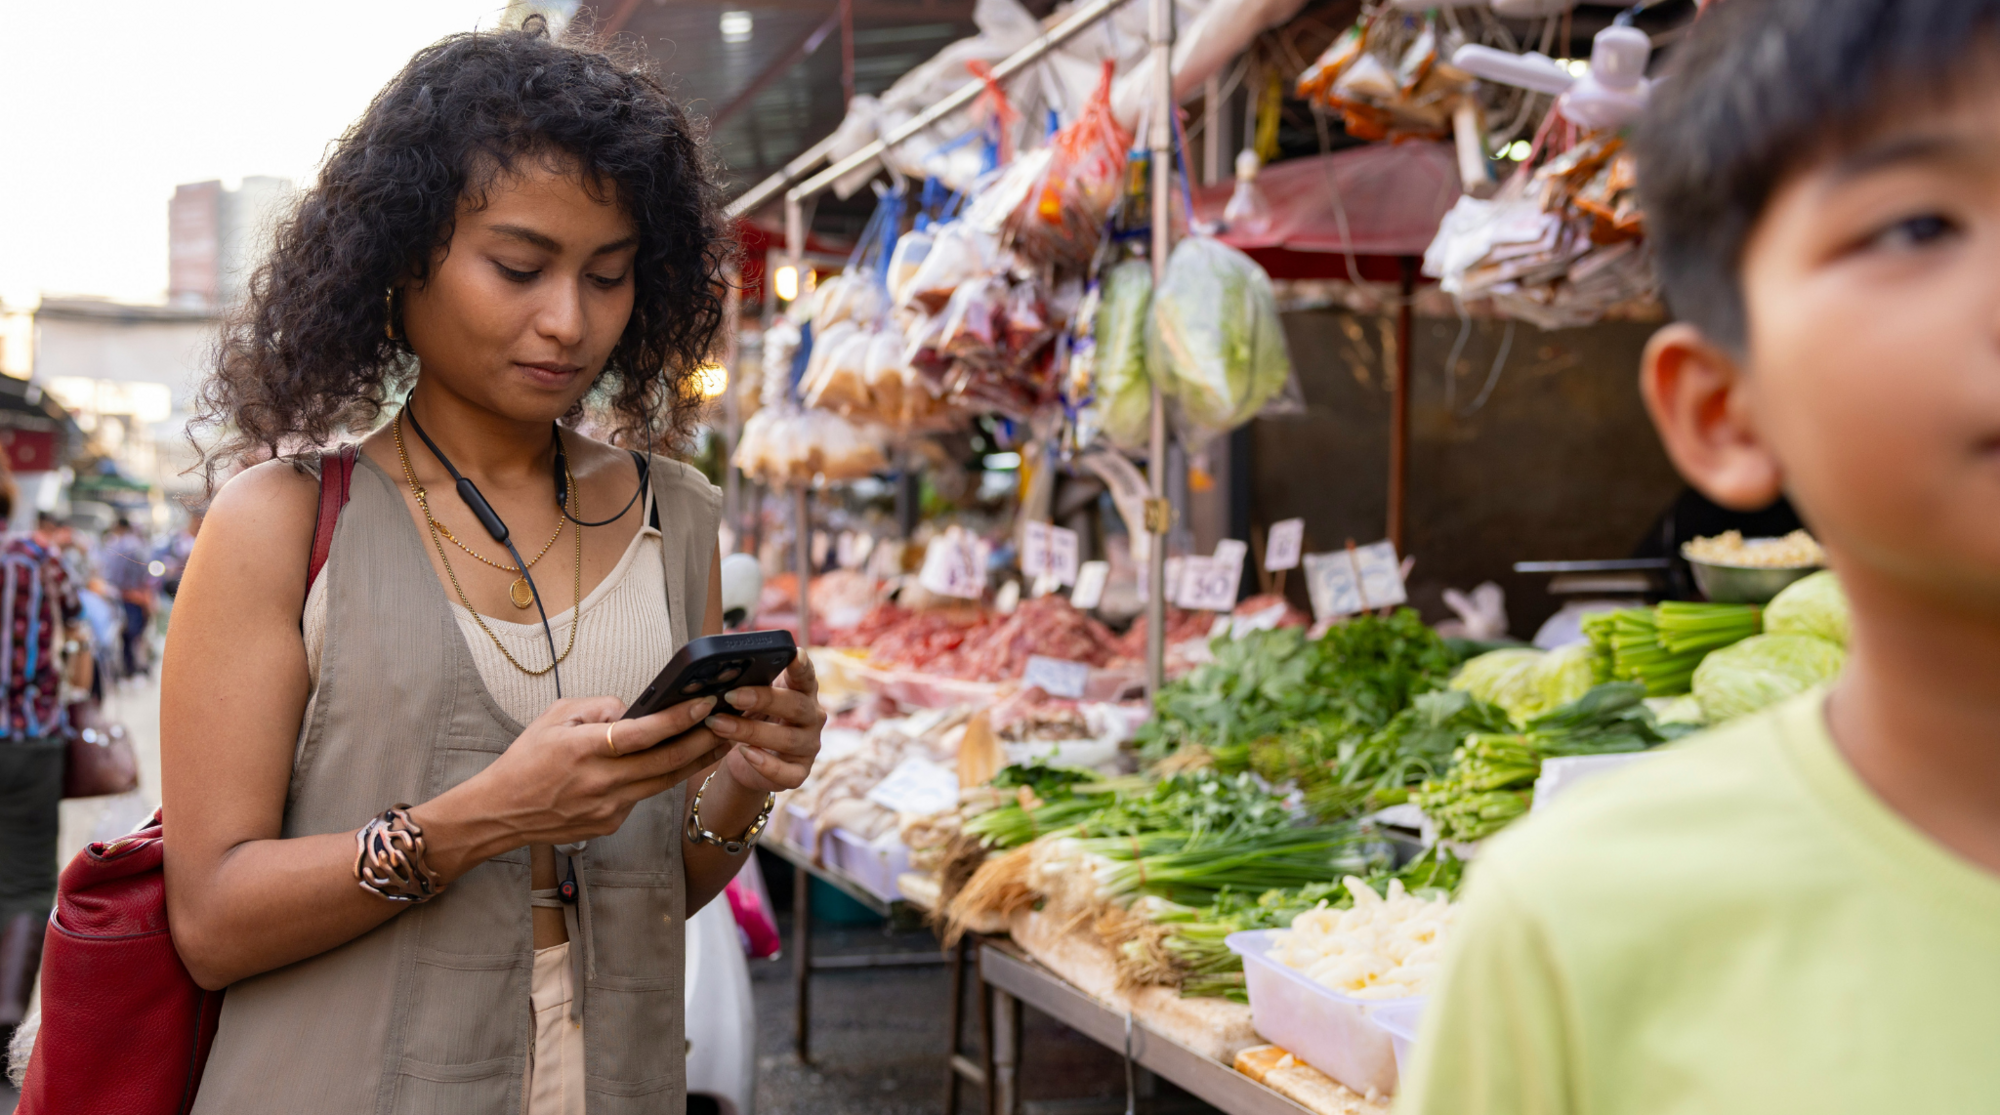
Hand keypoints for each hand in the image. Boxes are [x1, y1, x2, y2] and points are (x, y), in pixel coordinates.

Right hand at [468, 694, 728, 849]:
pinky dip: (661, 778)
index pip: (642, 734)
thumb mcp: (554, 717)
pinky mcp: (610, 824)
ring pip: (663, 782)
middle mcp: (600, 782)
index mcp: (584, 749)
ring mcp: (608, 808)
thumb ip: (597, 707)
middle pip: (666, 762)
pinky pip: (643, 796)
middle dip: (704, 742)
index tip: (706, 703)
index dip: (678, 719)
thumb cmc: (526, 759)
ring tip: (721, 741)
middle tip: (731, 722)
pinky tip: (679, 762)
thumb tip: (633, 709)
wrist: (501, 812)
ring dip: (696, 761)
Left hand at [705, 651, 825, 793]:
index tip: (795, 653)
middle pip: (795, 706)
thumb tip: (717, 672)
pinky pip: (787, 772)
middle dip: (762, 699)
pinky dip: (765, 764)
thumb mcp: (750, 698)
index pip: (806, 676)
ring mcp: (809, 746)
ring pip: (787, 739)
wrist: (748, 761)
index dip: (802, 666)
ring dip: (750, 731)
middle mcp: (812, 718)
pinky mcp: (799, 772)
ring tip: (718, 724)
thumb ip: (746, 684)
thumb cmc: (752, 719)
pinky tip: (744, 753)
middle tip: (730, 695)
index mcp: (803, 692)